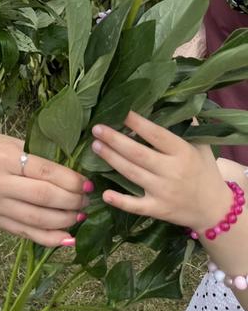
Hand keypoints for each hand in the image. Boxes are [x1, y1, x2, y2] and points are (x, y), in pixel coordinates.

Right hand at [0, 131, 89, 246]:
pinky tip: (68, 236)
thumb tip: (77, 181)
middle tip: (86, 200)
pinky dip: (50, 238)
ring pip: (37, 220)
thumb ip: (43, 162)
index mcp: (6, 158)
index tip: (88, 184)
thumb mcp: (19, 144)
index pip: (46, 173)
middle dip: (71, 201)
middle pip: (44, 198)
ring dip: (65, 220)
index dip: (71, 181)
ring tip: (79, 215)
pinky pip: (27, 234)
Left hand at [91, 111, 228, 231]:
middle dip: (114, 140)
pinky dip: (120, 201)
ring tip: (94, 146)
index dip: (136, 123)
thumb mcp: (202, 145)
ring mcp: (164, 192)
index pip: (155, 135)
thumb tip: (172, 100)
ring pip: (132, 174)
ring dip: (111, 159)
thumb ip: (187, 124)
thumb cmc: (205, 171)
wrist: (216, 209)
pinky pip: (136, 206)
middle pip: (138, 153)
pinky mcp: (159, 210)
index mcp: (182, 152)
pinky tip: (104, 193)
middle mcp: (172, 171)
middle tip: (96, 128)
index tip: (119, 111)